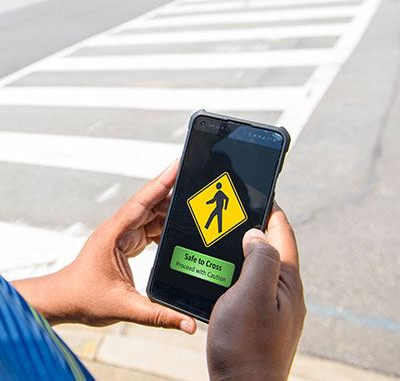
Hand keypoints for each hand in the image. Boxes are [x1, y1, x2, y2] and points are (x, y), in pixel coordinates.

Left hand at [12, 160, 195, 334]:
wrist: (64, 300)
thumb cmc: (83, 298)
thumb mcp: (123, 308)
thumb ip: (158, 315)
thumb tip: (188, 324)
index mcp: (114, 233)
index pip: (142, 201)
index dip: (162, 182)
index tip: (178, 165)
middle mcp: (120, 228)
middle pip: (151, 203)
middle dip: (173, 192)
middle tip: (196, 184)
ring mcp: (123, 233)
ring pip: (152, 213)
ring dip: (171, 211)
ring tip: (194, 207)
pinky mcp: (127, 241)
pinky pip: (150, 226)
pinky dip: (165, 226)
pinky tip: (179, 230)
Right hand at [206, 204, 305, 380]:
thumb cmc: (246, 345)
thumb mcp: (253, 294)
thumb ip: (260, 259)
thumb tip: (256, 234)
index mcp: (286, 279)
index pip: (282, 232)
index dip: (271, 209)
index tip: (256, 191)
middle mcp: (284, 289)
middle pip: (271, 246)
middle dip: (254, 225)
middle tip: (231, 212)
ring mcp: (274, 304)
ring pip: (259, 265)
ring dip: (244, 248)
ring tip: (223, 237)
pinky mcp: (261, 316)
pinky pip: (251, 283)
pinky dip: (237, 270)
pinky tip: (221, 272)